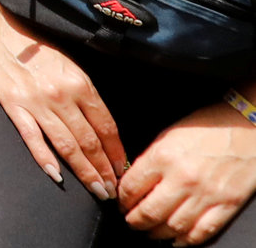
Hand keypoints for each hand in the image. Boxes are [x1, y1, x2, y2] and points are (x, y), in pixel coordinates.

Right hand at [0, 8, 124, 198]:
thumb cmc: (35, 43)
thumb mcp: (70, 64)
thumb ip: (85, 93)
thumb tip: (102, 127)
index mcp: (80, 83)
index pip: (106, 127)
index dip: (117, 153)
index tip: (124, 171)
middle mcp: (61, 95)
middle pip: (90, 142)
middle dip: (105, 170)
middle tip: (113, 191)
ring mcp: (36, 102)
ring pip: (67, 146)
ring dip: (84, 171)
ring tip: (96, 189)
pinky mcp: (13, 105)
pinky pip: (32, 138)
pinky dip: (45, 159)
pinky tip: (57, 175)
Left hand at [122, 100, 255, 241]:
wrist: (246, 127)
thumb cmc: (207, 126)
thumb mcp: (168, 134)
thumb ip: (150, 160)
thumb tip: (134, 182)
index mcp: (163, 157)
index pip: (130, 188)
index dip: (121, 200)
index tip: (120, 203)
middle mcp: (183, 178)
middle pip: (149, 212)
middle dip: (134, 221)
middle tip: (131, 222)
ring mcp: (207, 195)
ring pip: (173, 227)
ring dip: (157, 234)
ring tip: (150, 232)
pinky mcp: (227, 205)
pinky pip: (203, 232)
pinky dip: (186, 241)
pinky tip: (177, 240)